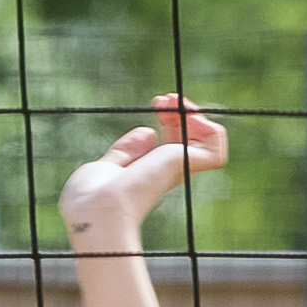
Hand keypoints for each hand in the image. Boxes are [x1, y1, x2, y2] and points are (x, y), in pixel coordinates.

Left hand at [56, 93, 232, 253]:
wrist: (96, 208)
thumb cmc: (90, 199)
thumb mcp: (106, 166)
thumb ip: (126, 153)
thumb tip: (148, 134)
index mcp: (150, 174)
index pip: (173, 143)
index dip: (170, 119)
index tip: (158, 101)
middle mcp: (168, 173)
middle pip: (191, 138)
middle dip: (182, 111)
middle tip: (164, 98)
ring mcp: (178, 170)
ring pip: (210, 140)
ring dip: (196, 114)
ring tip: (174, 101)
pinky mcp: (186, 166)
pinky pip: (216, 147)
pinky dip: (209, 127)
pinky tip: (188, 116)